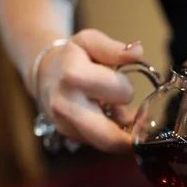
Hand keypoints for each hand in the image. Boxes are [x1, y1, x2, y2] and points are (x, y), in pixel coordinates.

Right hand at [36, 29, 141, 152]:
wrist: (44, 73)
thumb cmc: (72, 57)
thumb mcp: (90, 42)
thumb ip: (115, 48)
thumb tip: (138, 51)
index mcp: (74, 77)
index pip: (122, 92)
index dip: (126, 87)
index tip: (122, 81)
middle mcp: (67, 107)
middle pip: (111, 139)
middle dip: (132, 131)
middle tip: (142, 118)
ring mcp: (67, 126)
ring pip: (108, 144)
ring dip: (123, 133)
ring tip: (124, 114)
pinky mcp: (71, 137)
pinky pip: (101, 143)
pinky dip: (112, 133)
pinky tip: (111, 118)